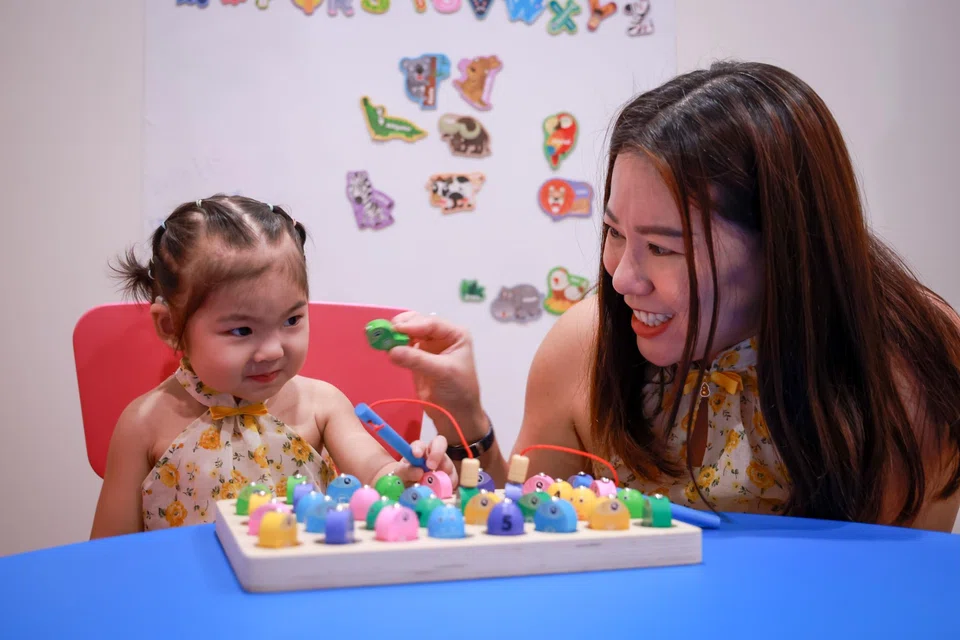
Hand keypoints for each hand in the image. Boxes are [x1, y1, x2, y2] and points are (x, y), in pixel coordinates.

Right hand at [387, 311, 486, 443]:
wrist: (456, 415)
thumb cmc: (458, 391)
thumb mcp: (442, 372)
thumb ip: (418, 360)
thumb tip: (391, 351)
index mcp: (454, 334)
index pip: (431, 323)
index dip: (412, 324)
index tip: (394, 329)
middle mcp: (441, 336)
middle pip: (417, 323)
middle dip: (401, 326)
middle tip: (385, 332)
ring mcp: (428, 346)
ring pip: (408, 333)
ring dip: (394, 335)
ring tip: (382, 340)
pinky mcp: (416, 358)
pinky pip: (402, 347)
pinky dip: (393, 346)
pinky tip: (385, 348)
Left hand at [392, 435, 458, 487]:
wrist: (411, 491)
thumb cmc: (405, 478)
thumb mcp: (400, 475)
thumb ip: (405, 471)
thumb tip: (419, 472)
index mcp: (418, 450)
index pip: (420, 444)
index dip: (418, 448)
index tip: (416, 455)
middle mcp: (432, 454)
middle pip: (440, 444)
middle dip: (436, 453)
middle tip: (430, 466)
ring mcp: (443, 464)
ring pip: (448, 463)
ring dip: (441, 473)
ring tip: (433, 485)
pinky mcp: (450, 476)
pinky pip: (453, 479)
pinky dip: (448, 484)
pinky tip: (441, 491)